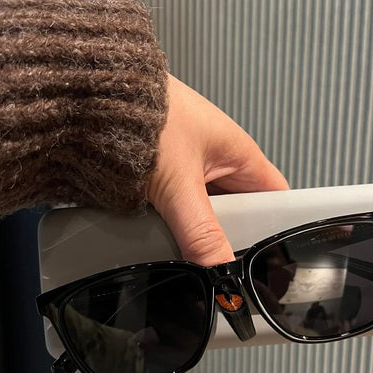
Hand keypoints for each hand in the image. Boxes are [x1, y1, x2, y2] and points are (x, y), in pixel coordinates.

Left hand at [147, 75, 288, 264]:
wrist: (94, 100)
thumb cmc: (144, 116)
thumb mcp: (179, 184)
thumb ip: (200, 232)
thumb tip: (220, 272)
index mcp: (240, 154)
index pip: (277, 198)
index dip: (278, 228)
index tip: (268, 259)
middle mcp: (220, 161)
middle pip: (240, 213)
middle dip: (230, 238)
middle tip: (222, 264)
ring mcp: (192, 170)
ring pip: (207, 214)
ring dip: (197, 232)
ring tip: (190, 252)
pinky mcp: (166, 177)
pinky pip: (180, 211)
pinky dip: (174, 225)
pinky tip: (165, 237)